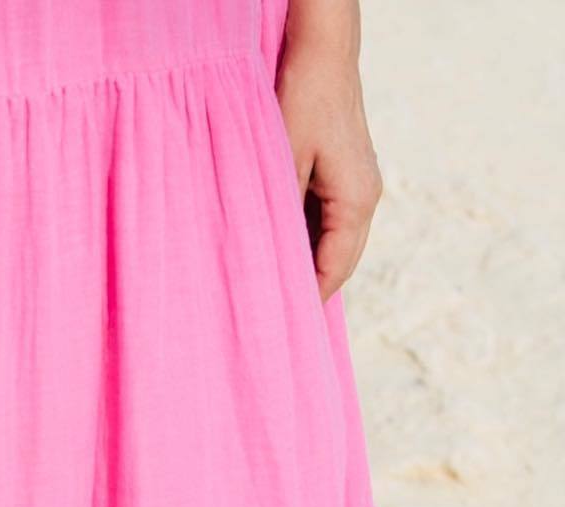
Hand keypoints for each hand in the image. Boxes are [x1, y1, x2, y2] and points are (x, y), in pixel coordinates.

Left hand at [275, 29, 383, 300]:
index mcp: (356, 201)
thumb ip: (280, 217)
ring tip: (269, 289)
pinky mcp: (344, 174)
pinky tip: (275, 249)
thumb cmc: (302, 99)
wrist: (322, 50)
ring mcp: (358, 185)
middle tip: (271, 319)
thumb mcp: (282, 164)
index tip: (278, 328)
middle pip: (338, 263)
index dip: (307, 300)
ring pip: (331, 243)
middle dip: (307, 289)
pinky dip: (304, 239)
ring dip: (304, 263)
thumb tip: (270, 265)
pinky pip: (326, 221)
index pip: (333, 271)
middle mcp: (365, 197)